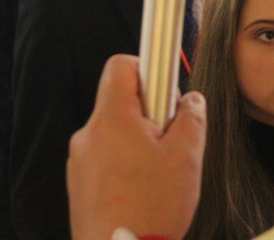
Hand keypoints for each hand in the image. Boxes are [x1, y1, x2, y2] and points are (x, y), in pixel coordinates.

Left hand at [67, 55, 206, 239]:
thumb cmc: (152, 208)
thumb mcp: (187, 155)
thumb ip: (192, 116)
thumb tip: (192, 101)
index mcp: (113, 119)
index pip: (122, 65)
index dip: (149, 66)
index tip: (168, 85)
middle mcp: (89, 134)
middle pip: (123, 99)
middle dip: (153, 111)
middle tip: (173, 139)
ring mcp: (81, 159)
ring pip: (118, 129)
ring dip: (141, 138)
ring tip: (161, 170)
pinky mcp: (80, 181)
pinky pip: (107, 153)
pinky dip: (128, 160)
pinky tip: (146, 186)